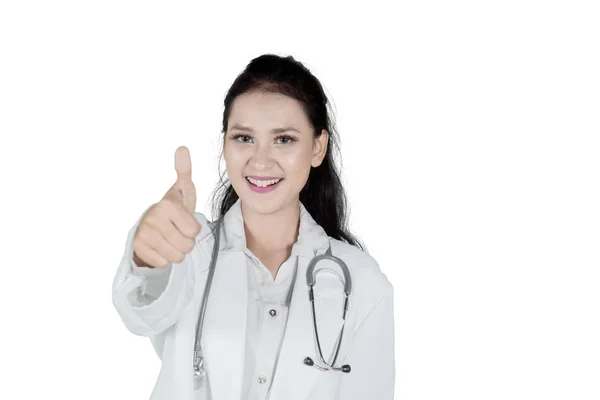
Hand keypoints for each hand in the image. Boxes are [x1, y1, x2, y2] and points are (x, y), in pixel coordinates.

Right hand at [132, 146, 200, 267]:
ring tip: (169, 239)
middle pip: (187, 246)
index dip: (192, 229)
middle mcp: (153, 219)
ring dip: (176, 252)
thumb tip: (182, 148)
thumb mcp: (182, 191)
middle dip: (185, 242)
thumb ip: (184, 172)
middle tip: (176, 232)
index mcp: (167, 205)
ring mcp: (144, 234)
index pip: (195, 231)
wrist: (147, 226)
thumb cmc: (171, 210)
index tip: (182, 221)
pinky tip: (159, 247)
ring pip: (176, 257)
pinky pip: (163, 263)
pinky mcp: (138, 248)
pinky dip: (163, 258)